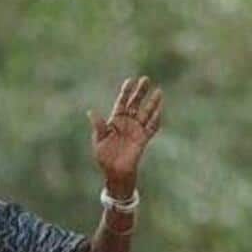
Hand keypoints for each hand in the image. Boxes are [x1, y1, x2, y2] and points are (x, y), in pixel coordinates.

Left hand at [88, 75, 163, 195]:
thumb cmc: (104, 157)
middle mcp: (127, 123)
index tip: (130, 80)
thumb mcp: (99, 140)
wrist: (114, 172)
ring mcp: (136, 130)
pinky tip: (160, 111)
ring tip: (159, 91)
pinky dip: (155, 120)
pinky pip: (151, 128)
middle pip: (135, 104)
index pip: (122, 102)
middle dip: (140, 92)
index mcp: (115, 121)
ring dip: (152, 103)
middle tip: (146, 79)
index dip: (126, 92)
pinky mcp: (143, 139)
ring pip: (146, 113)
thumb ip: (99, 126)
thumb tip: (91, 112)